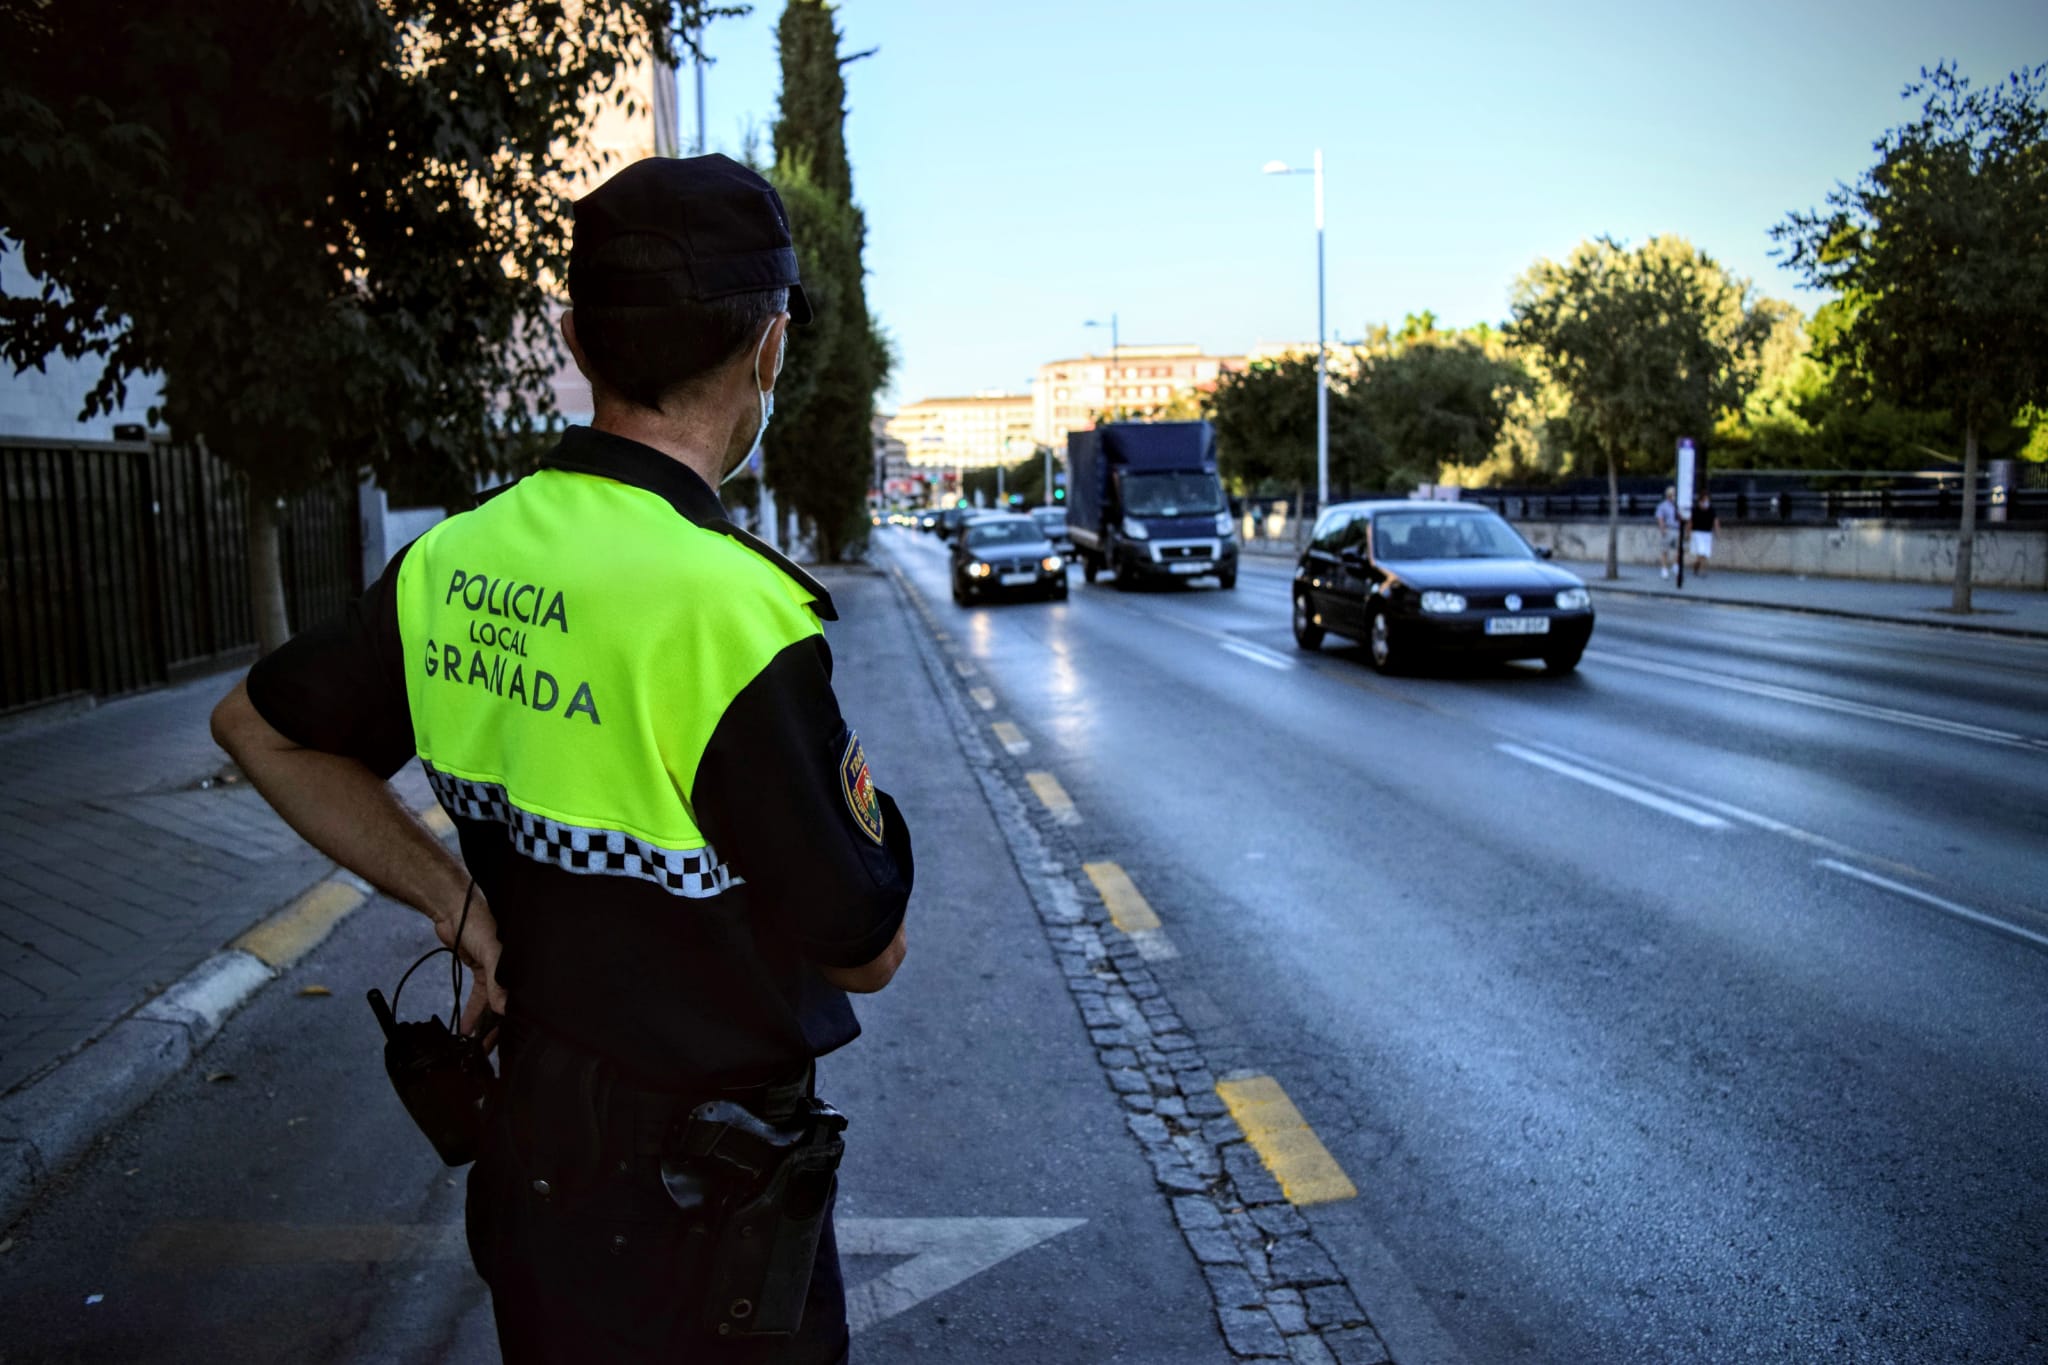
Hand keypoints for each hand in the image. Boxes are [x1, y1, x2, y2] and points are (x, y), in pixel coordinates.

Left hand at [436, 886, 508, 1036]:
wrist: (453, 906)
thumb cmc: (478, 920)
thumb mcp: (490, 950)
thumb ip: (497, 979)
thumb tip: (503, 1008)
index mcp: (519, 963)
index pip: (520, 997)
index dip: (514, 1019)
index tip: (508, 1041)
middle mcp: (511, 969)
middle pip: (505, 1005)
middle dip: (496, 1028)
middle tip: (488, 1050)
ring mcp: (495, 971)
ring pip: (491, 1005)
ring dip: (483, 1024)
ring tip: (476, 1045)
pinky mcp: (481, 970)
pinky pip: (479, 997)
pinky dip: (473, 1012)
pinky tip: (467, 1028)